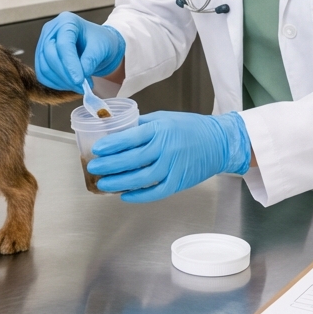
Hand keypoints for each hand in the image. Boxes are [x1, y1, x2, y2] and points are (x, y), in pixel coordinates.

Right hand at [35, 12, 124, 90]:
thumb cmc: (100, 41)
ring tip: (80, 86)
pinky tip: (71, 84)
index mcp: (67, 21)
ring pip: (44, 68)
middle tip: (81, 87)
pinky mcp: (42, 58)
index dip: (70, 64)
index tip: (79, 80)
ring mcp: (43, 44)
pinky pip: (43, 75)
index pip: (64, 44)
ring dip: (61, 82)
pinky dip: (56, 84)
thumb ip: (91, 59)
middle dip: (65, 75)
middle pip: (50, 55)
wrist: (96, 47)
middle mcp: (51, 30)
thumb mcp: (102, 47)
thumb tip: (81, 75)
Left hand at [87, 111, 250, 202]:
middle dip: (109, 165)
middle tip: (94, 167)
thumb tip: (120, 131)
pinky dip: (139, 195)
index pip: (131, 137)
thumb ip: (143, 125)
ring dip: (119, 182)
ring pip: (141, 178)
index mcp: (160, 129)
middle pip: (132, 159)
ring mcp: (172, 166)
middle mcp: (165, 148)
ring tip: (104, 183)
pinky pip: (155, 192)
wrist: (218, 142)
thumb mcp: (165, 117)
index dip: (112, 145)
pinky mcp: (178, 182)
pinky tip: (125, 195)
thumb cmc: (191, 127)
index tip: (97, 149)